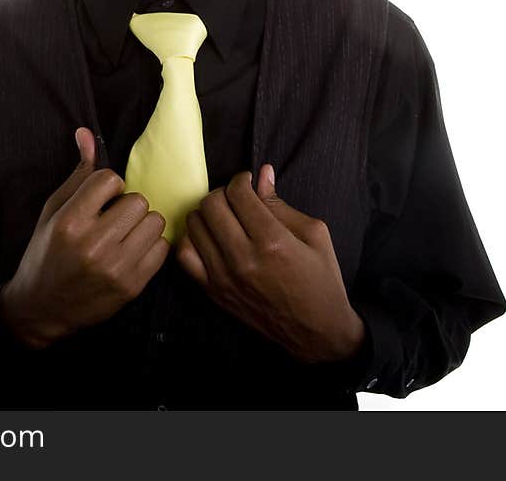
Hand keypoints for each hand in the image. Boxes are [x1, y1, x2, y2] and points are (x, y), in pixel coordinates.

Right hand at [0, 127, 169, 348]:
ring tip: (123, 234)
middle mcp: (93, 245)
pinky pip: (162, 248)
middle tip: (112, 219)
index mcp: (69, 222)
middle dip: (127, 205)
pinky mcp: (131, 287)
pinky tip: (132, 250)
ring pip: (155, 222)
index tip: (99, 200)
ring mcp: (115, 268)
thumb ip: (77, 174)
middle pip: (138, 201)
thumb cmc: (46, 252)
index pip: (110, 179)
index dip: (107, 186)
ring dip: (142, 224)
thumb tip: (86, 133)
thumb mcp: (53, 210)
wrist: (41, 308)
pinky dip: (151, 246)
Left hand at [175, 165, 365, 363]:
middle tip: (236, 198)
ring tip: (224, 216)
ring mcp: (224, 276)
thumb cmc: (321, 280)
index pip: (238, 193)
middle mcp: (243, 258)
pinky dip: (192, 238)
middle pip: (211, 204)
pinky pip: (184, 255)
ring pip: (194, 225)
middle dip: (223, 193)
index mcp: (272, 240)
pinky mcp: (213, 291)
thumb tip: (262, 174)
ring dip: (207, 213)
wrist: (316, 332)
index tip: (248, 182)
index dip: (242, 180)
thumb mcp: (314, 234)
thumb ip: (280, 203)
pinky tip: (208, 236)